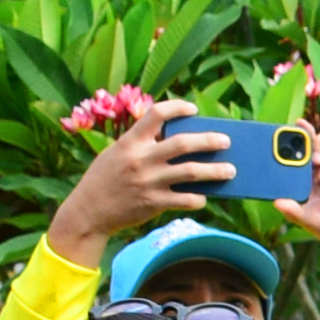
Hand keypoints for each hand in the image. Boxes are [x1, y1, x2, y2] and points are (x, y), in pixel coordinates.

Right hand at [45, 97, 230, 260]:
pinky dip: (199, 198)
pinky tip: (204, 197)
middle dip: (209, 141)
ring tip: (230, 170)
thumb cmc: (105, 179)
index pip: (157, 114)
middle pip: (183, 143)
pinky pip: (186, 199)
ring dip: (215, 171)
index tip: (193, 109)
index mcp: (130, 142)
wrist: (88, 212)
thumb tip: (179, 142)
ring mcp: (149, 182)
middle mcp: (141, 159)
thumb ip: (141, 145)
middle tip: (226, 141)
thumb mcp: (117, 153)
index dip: (177, 108)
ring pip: (191, 173)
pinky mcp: (154, 203)